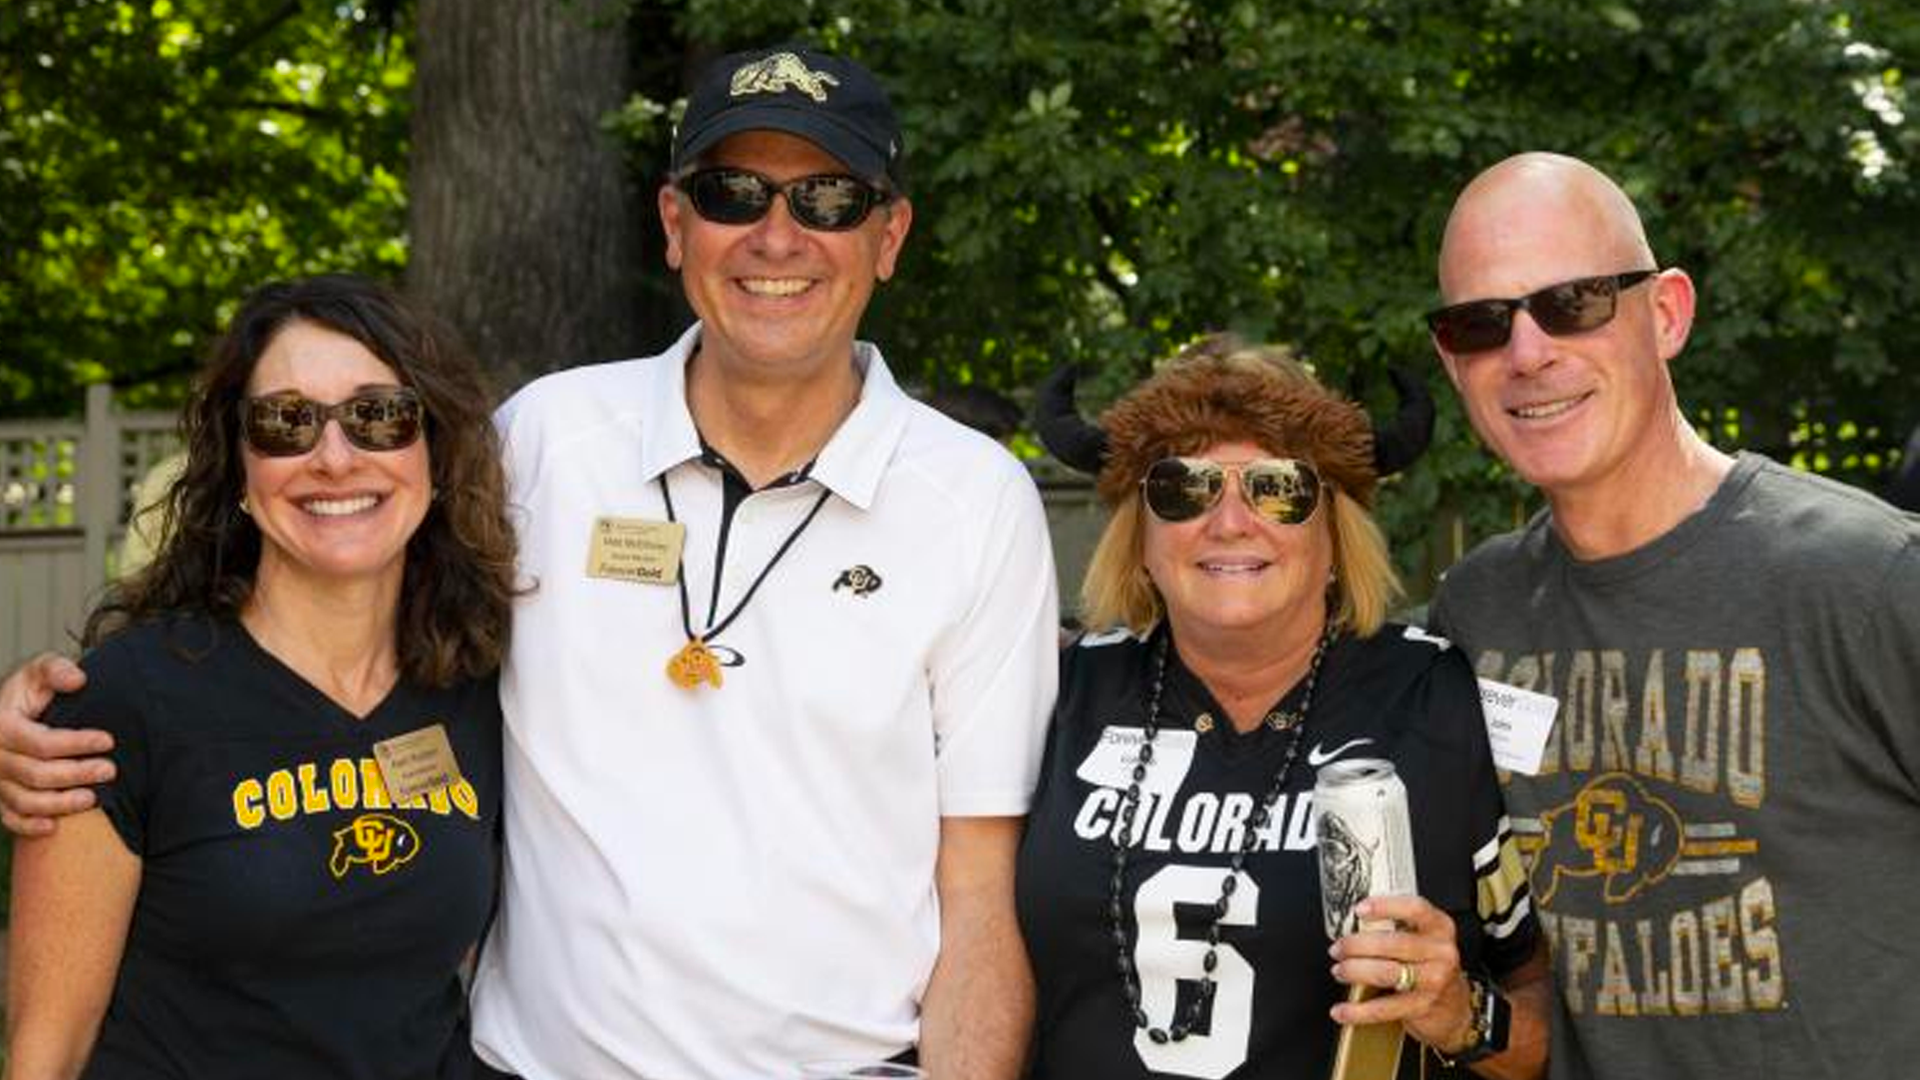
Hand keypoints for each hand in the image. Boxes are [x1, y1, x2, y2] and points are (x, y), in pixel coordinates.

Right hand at [0, 653, 113, 834]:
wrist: (7, 714)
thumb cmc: (29, 693)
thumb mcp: (38, 671)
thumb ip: (55, 669)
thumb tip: (77, 680)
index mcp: (1, 725)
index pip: (41, 742)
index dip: (77, 743)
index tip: (108, 740)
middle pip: (36, 774)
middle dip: (76, 774)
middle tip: (110, 770)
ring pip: (24, 800)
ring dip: (60, 804)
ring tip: (93, 798)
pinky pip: (8, 818)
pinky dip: (28, 826)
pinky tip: (53, 827)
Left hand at [1327, 894, 1475, 1054]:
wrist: (1455, 1007)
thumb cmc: (1430, 966)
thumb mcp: (1424, 939)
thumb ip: (1397, 928)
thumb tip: (1354, 925)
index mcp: (1440, 927)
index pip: (1415, 909)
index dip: (1386, 906)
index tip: (1360, 909)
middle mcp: (1440, 952)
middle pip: (1392, 943)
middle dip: (1356, 946)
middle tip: (1338, 949)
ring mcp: (1433, 981)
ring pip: (1386, 973)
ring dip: (1354, 971)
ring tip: (1339, 971)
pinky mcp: (1422, 1006)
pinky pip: (1384, 1008)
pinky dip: (1358, 1010)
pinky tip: (1341, 1010)